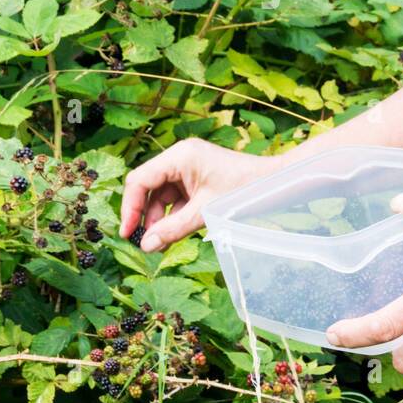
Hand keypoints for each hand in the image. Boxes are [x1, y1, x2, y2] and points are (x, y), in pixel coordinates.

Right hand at [119, 139, 279, 251]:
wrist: (275, 185)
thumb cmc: (243, 191)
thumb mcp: (204, 213)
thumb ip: (173, 229)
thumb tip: (146, 245)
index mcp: (179, 156)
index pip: (140, 180)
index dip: (130, 208)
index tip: (127, 233)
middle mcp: (180, 158)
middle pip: (148, 187)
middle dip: (144, 216)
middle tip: (143, 243)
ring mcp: (189, 168)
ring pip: (162, 195)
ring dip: (159, 219)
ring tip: (160, 244)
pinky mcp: (197, 179)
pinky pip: (176, 198)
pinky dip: (173, 216)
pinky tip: (172, 235)